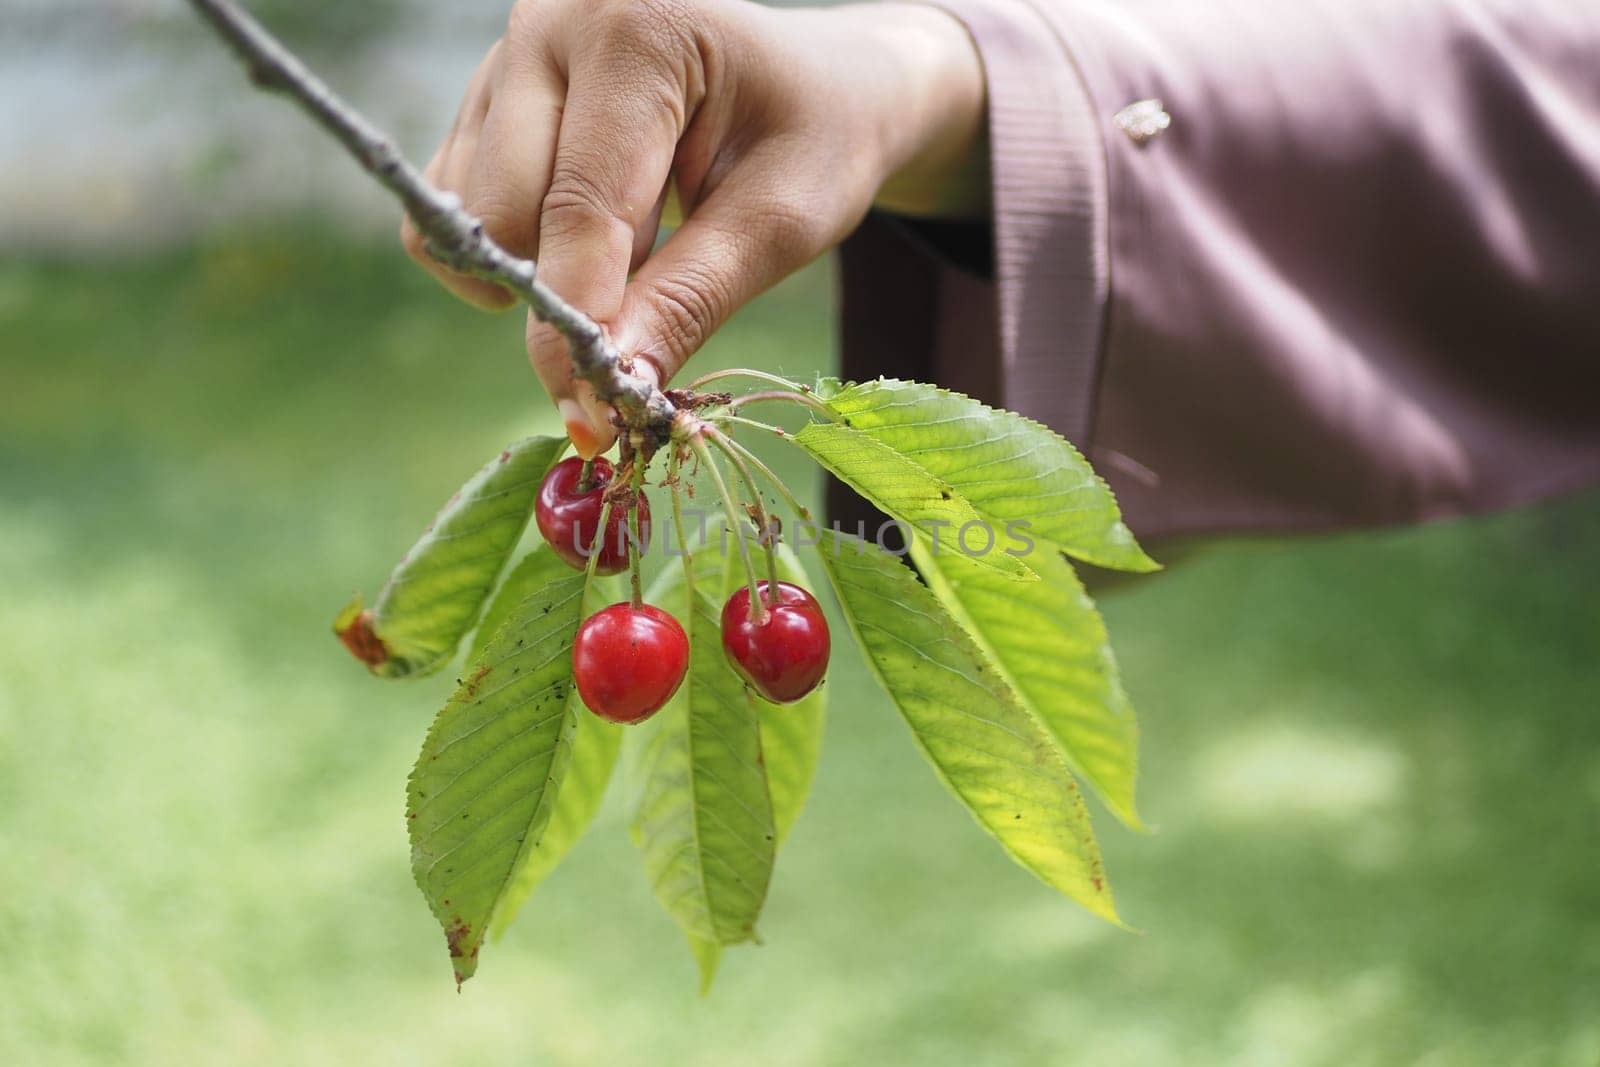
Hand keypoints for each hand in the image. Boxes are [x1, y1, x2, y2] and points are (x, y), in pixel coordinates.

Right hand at [401, 0, 986, 456]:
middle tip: (646, 314)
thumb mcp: (781, 221)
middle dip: (566, 293)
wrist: (819, 83)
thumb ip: (690, 299)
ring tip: (636, 244)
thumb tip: (611, 385)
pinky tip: (593, 229)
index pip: (581, 203)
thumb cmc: (815, 138)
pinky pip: (460, 207)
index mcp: (637, 29)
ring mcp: (507, 52)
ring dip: (540, 269)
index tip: (591, 414)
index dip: (580, 319)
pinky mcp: (485, 93)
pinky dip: (519, 248)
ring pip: (471, 216)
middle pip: (503, 214)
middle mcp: (551, 20)